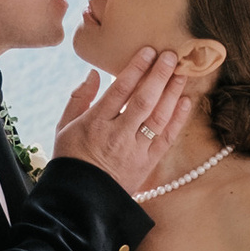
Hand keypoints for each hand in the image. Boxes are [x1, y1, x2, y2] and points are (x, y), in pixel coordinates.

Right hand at [55, 42, 192, 194]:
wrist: (80, 200)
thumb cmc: (71, 159)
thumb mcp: (64, 127)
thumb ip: (78, 98)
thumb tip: (94, 73)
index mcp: (95, 123)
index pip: (119, 90)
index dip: (136, 68)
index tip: (148, 51)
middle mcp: (117, 135)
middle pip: (143, 100)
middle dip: (159, 75)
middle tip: (171, 56)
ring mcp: (135, 150)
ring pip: (158, 117)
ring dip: (172, 93)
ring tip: (181, 73)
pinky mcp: (148, 163)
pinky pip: (167, 138)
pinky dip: (178, 119)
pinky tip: (185, 101)